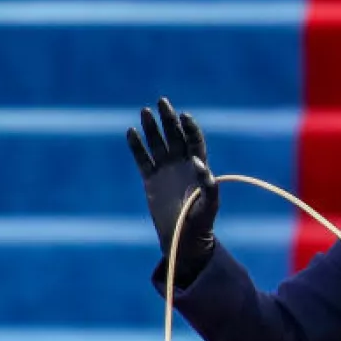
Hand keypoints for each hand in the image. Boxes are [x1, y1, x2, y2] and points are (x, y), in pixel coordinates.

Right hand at [126, 98, 218, 284]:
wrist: (182, 238)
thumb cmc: (201, 224)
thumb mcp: (209, 206)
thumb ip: (209, 186)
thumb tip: (199, 164)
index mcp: (199, 168)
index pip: (194, 141)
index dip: (190, 128)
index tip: (184, 116)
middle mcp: (182, 165)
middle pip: (174, 136)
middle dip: (168, 119)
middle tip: (162, 102)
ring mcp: (165, 171)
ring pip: (157, 144)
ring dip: (152, 128)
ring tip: (145, 111)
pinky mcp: (151, 180)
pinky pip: (142, 159)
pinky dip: (136, 146)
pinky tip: (131, 132)